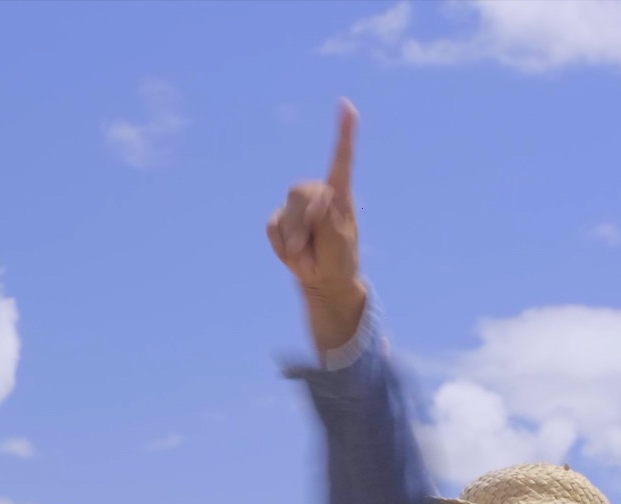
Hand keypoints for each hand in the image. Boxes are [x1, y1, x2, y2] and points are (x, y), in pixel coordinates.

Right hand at [267, 101, 365, 351]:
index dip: (344, 133)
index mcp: (339, 194)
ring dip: (295, 237)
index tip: (347, 106)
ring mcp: (296, 207)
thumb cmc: (339, 257)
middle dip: (304, 220)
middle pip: (301, 192)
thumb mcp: (339, 240)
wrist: (324, 280)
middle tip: (312, 244)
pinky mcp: (279, 219)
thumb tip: (315, 200)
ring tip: (308, 251)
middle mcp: (317, 194)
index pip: (341, 159)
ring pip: (286, 213)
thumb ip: (328, 218)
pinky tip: (294, 252)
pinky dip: (282, 244)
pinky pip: (273, 227)